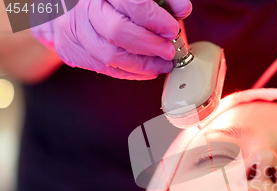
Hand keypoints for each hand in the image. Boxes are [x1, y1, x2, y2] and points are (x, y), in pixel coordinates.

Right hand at [31, 0, 191, 79]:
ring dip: (143, 66)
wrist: (69, 5)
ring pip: (111, 56)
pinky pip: (104, 68)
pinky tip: (146, 70)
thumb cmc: (112, 1)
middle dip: (150, 46)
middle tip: (169, 52)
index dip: (156, 20)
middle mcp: (85, 8)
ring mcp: (73, 29)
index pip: (133, 4)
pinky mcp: (69, 49)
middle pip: (119, 33)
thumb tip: (183, 8)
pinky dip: (130, 73)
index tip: (172, 30)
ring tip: (162, 65)